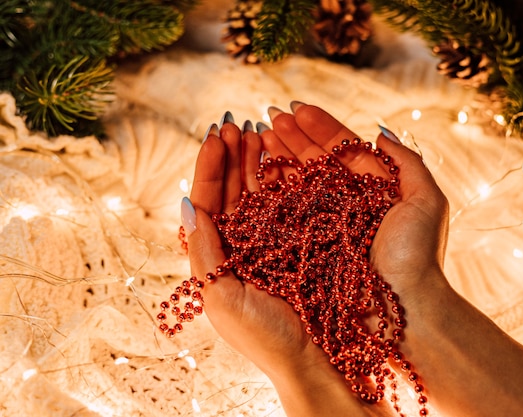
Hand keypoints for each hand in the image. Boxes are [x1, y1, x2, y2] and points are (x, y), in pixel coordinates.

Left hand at [185, 115, 393, 416]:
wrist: (311, 357)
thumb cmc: (263, 335)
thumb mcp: (221, 296)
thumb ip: (203, 251)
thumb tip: (185, 205)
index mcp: (216, 255)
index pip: (207, 201)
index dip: (210, 167)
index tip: (216, 136)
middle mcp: (240, 244)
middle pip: (231, 190)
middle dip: (232, 156)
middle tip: (238, 125)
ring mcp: (270, 240)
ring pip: (258, 191)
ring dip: (255, 161)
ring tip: (259, 132)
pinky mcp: (297, 241)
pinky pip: (286, 203)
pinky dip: (283, 179)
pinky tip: (284, 158)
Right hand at [260, 103, 450, 321]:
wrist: (404, 309)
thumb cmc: (417, 256)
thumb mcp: (426, 201)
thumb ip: (409, 163)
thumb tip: (382, 131)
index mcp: (375, 191)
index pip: (344, 152)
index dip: (321, 128)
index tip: (297, 108)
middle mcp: (348, 206)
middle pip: (318, 164)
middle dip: (295, 138)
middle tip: (270, 116)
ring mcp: (328, 227)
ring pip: (300, 185)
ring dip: (281, 159)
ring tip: (259, 135)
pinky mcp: (310, 248)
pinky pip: (290, 215)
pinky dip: (275, 193)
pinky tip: (259, 172)